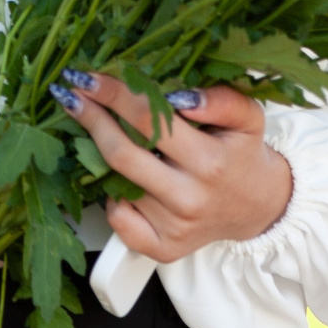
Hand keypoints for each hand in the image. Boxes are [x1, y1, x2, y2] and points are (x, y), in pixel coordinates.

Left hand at [54, 73, 291, 261]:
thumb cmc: (242, 155)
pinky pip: (119, 218)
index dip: (113, 95)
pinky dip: (113, 196)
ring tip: (95, 127)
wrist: (257, 207)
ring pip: (116, 184)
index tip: (86, 77)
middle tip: (70, 95)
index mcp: (210, 162)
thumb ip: (221, 100)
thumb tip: (178, 97)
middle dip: (91, 119)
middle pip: (121, 154)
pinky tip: (122, 179)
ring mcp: (173, 228)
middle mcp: (189, 198)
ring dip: (98, 153)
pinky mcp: (162, 249)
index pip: (149, 121)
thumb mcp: (247, 118)